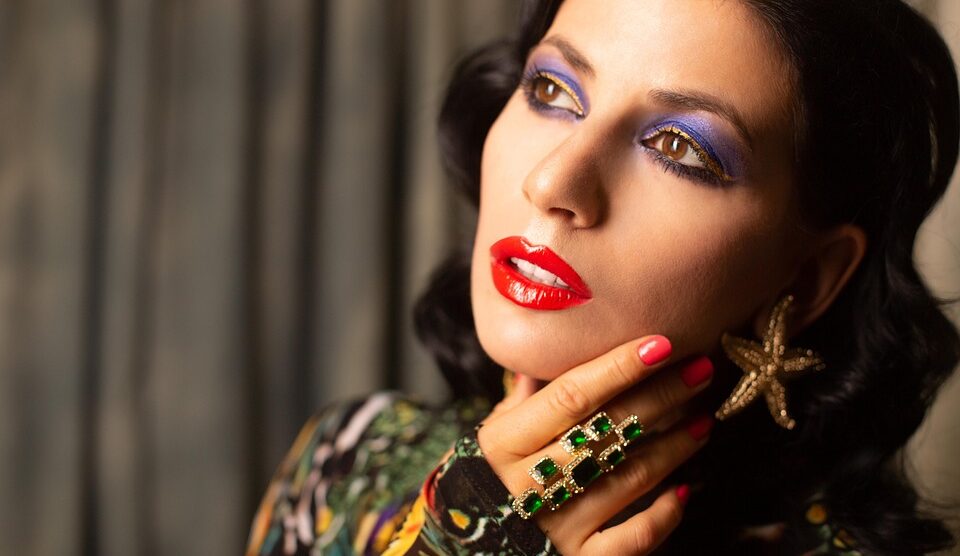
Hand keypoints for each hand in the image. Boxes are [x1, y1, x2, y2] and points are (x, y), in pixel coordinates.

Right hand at [476, 335, 713, 554]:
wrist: (461, 549)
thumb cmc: (478, 482)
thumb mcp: (488, 436)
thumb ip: (522, 400)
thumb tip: (550, 356)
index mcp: (504, 442)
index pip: (571, 395)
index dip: (618, 367)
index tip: (659, 344)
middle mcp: (529, 482)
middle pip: (608, 430)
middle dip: (662, 397)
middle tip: (700, 371)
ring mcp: (555, 526)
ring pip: (629, 479)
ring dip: (675, 447)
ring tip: (703, 421)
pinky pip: (632, 539)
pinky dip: (663, 515)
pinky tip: (683, 490)